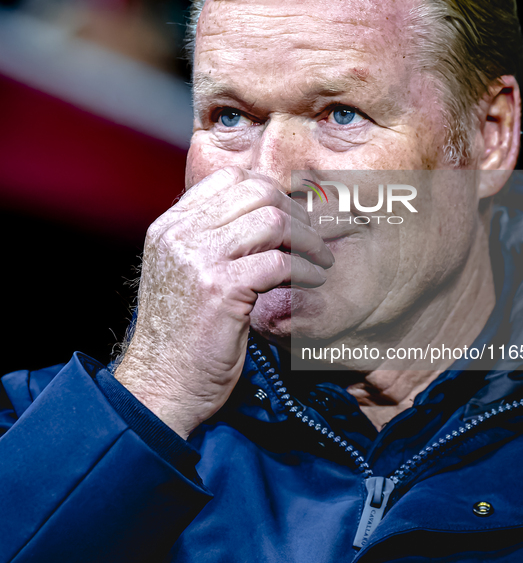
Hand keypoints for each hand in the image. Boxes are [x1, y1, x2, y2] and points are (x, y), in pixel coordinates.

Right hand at [114, 167, 332, 438]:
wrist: (163, 384)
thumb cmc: (182, 336)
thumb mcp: (183, 275)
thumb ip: (210, 242)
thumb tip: (263, 217)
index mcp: (170, 226)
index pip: (229, 178)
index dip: (270, 192)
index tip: (293, 216)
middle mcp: (180, 234)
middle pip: (256, 192)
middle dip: (296, 212)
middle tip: (314, 238)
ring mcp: (198, 258)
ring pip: (273, 220)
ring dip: (308, 240)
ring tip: (320, 260)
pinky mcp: (220, 288)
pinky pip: (279, 262)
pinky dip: (305, 270)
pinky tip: (312, 282)